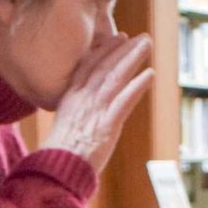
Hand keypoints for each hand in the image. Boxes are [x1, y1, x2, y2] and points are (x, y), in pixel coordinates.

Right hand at [45, 32, 153, 173]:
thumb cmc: (59, 156)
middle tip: (138, 36)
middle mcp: (82, 99)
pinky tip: (150, 74)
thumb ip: (75, 116)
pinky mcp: (107, 124)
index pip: (88, 66)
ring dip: (132, 58)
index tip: (116, 38)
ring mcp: (95, 110)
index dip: (103, 50)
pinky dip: (138, 85)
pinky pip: (125, 100)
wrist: (57, 170)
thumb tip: (83, 117)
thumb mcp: (62, 128)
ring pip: (115, 77)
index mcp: (70, 98)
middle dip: (122, 48)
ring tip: (146, 44)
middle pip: (104, 66)